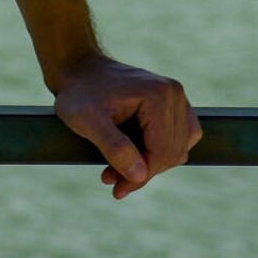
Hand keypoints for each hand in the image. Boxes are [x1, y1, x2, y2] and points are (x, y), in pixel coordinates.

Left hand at [51, 53, 202, 200]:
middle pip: (172, 153)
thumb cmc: (80, 93)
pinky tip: (133, 157)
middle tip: (111, 179)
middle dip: (142, 172)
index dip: (141, 177)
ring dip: (150, 165)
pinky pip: (179, 139)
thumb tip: (140, 175)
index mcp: (158, 95)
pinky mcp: (172, 103)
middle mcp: (173, 93)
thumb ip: (114, 148)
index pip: (163, 152)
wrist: (79, 69)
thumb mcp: (88, 121)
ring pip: (177, 149)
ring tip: (116, 170)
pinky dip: (158, 153)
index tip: (117, 189)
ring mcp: (175, 96)